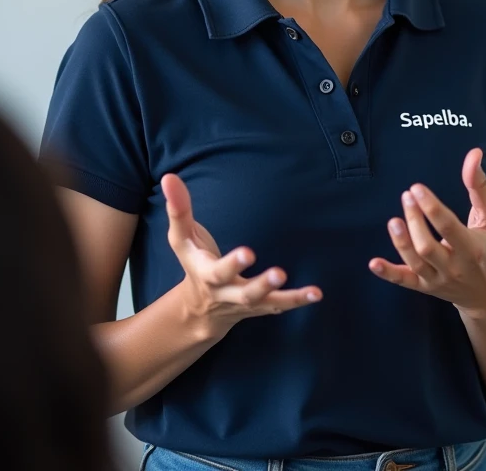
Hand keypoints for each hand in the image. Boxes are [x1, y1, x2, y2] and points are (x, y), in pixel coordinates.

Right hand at [162, 174, 321, 337]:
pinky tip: (316, 293)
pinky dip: (298, 300)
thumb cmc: (194, 263)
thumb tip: (169, 177)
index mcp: (208, 275)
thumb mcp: (182, 238)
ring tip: (311, 291)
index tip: (249, 252)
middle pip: (245, 293)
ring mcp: (247, 303)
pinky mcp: (262, 306)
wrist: (201, 309)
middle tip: (280, 272)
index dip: (232, 263)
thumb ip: (178, 208)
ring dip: (287, 296)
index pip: (218, 270)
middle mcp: (228, 293)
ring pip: (266, 303)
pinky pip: (281, 305)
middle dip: (261, 285)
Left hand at [369, 148, 485, 319]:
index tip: (417, 188)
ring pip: (415, 262)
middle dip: (415, 221)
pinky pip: (405, 282)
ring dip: (401, 242)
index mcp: (472, 249)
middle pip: (427, 246)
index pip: (448, 227)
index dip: (431, 207)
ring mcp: (438, 279)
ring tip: (394, 220)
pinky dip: (388, 273)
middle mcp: (454, 267)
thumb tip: (473, 153)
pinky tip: (373, 263)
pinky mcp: (425, 287)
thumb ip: (480, 186)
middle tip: (406, 196)